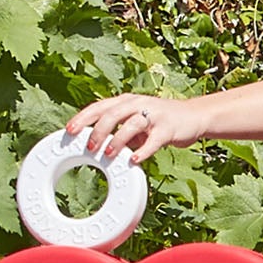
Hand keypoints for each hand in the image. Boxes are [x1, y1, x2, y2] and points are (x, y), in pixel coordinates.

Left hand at [66, 91, 209, 165]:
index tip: (69, 130)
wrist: (193, 117)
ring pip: (132, 123)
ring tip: (108, 155)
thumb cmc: (158, 122)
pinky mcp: (168, 128)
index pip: (99, 107)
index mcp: (126, 101)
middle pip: (112, 113)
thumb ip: (117, 131)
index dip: (83, 118)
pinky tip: (134, 160)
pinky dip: (143, 150)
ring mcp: (154, 115)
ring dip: (118, 139)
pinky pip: (154, 140)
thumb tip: (93, 146)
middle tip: (88, 147)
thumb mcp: (135, 123)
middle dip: (97, 130)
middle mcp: (138, 104)